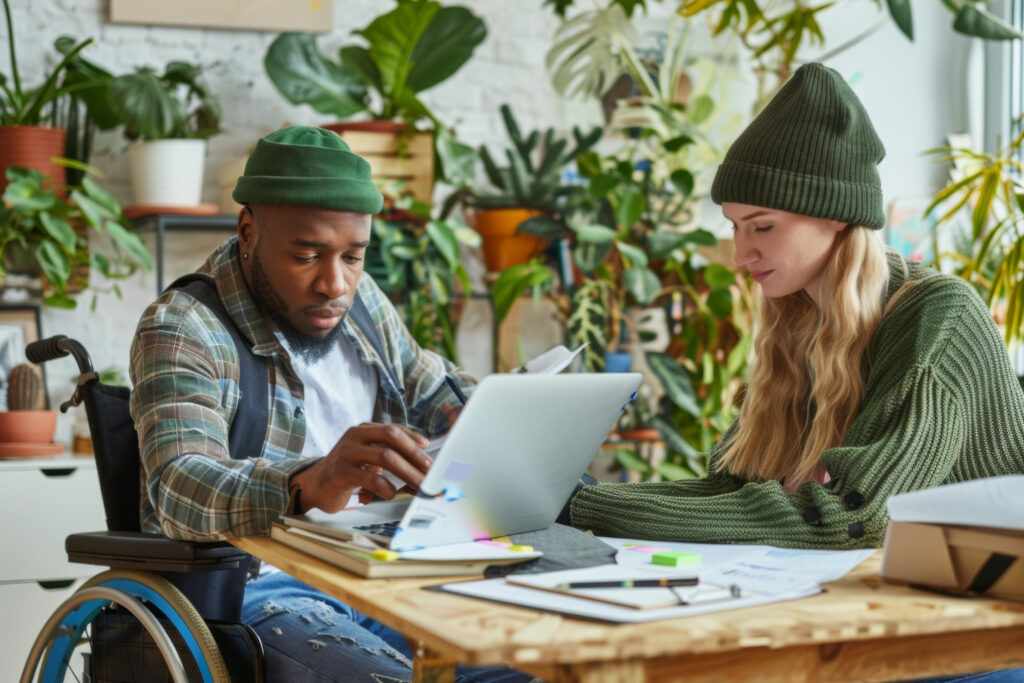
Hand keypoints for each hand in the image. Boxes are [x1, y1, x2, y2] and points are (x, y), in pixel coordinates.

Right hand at [289, 423, 431, 513]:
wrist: (315, 485)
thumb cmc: (347, 471)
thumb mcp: (367, 457)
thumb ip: (388, 455)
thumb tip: (420, 466)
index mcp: (364, 430)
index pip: (394, 429)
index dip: (413, 438)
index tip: (428, 449)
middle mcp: (355, 437)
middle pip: (392, 438)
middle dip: (414, 454)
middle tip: (428, 470)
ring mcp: (347, 453)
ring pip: (385, 456)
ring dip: (407, 472)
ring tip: (418, 484)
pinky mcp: (341, 472)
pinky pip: (370, 478)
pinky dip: (385, 487)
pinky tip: (391, 493)